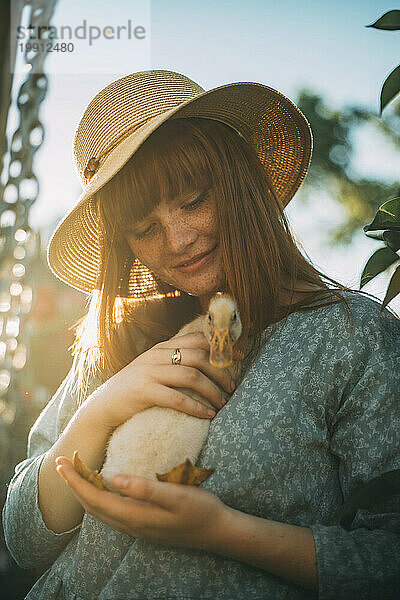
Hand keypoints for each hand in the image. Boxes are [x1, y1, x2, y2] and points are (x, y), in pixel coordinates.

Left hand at [56, 456, 227, 549]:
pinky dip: (98, 499)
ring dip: (84, 493)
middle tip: (62, 464)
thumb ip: (146, 489)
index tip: (63, 463)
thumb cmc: (200, 509)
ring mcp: (136, 529)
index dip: (76, 481)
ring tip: (76, 474)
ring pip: (99, 512)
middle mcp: (131, 526)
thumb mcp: (177, 495)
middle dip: (74, 485)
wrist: (217, 532)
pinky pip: (110, 514)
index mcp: (135, 516)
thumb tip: (115, 479)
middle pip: (92, 507)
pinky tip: (102, 488)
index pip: (95, 498)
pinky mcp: (142, 527)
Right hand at [87, 332, 235, 431]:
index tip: (237, 357)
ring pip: (191, 375)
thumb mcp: (153, 369)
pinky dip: (196, 407)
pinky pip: (177, 398)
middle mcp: (156, 355)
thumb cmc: (134, 390)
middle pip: (198, 357)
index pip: (196, 338)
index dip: (220, 347)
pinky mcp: (143, 391)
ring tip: (223, 403)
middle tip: (232, 388)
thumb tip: (207, 366)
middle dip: (221, 372)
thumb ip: (174, 363)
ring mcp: (148, 372)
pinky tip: (208, 415)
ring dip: (212, 390)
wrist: (103, 407)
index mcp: (161, 347)